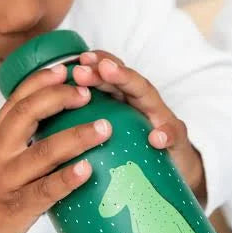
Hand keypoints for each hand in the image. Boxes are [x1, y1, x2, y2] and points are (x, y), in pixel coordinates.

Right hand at [0, 63, 110, 232]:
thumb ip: (18, 138)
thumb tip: (60, 119)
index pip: (16, 99)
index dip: (41, 81)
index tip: (64, 69)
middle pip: (27, 115)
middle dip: (59, 98)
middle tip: (89, 91)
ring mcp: (7, 180)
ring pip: (42, 152)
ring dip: (76, 137)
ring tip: (104, 128)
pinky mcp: (15, 209)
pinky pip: (44, 191)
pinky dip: (66, 179)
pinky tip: (87, 170)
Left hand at [72, 51, 205, 200]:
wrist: (177, 171)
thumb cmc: (139, 150)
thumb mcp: (115, 134)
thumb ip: (91, 123)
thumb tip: (54, 123)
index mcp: (126, 101)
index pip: (111, 76)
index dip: (96, 65)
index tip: (77, 61)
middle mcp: (144, 103)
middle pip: (126, 80)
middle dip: (105, 68)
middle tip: (84, 66)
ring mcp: (162, 120)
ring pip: (147, 95)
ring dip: (128, 81)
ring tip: (110, 72)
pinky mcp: (177, 143)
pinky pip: (172, 136)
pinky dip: (165, 134)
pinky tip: (156, 137)